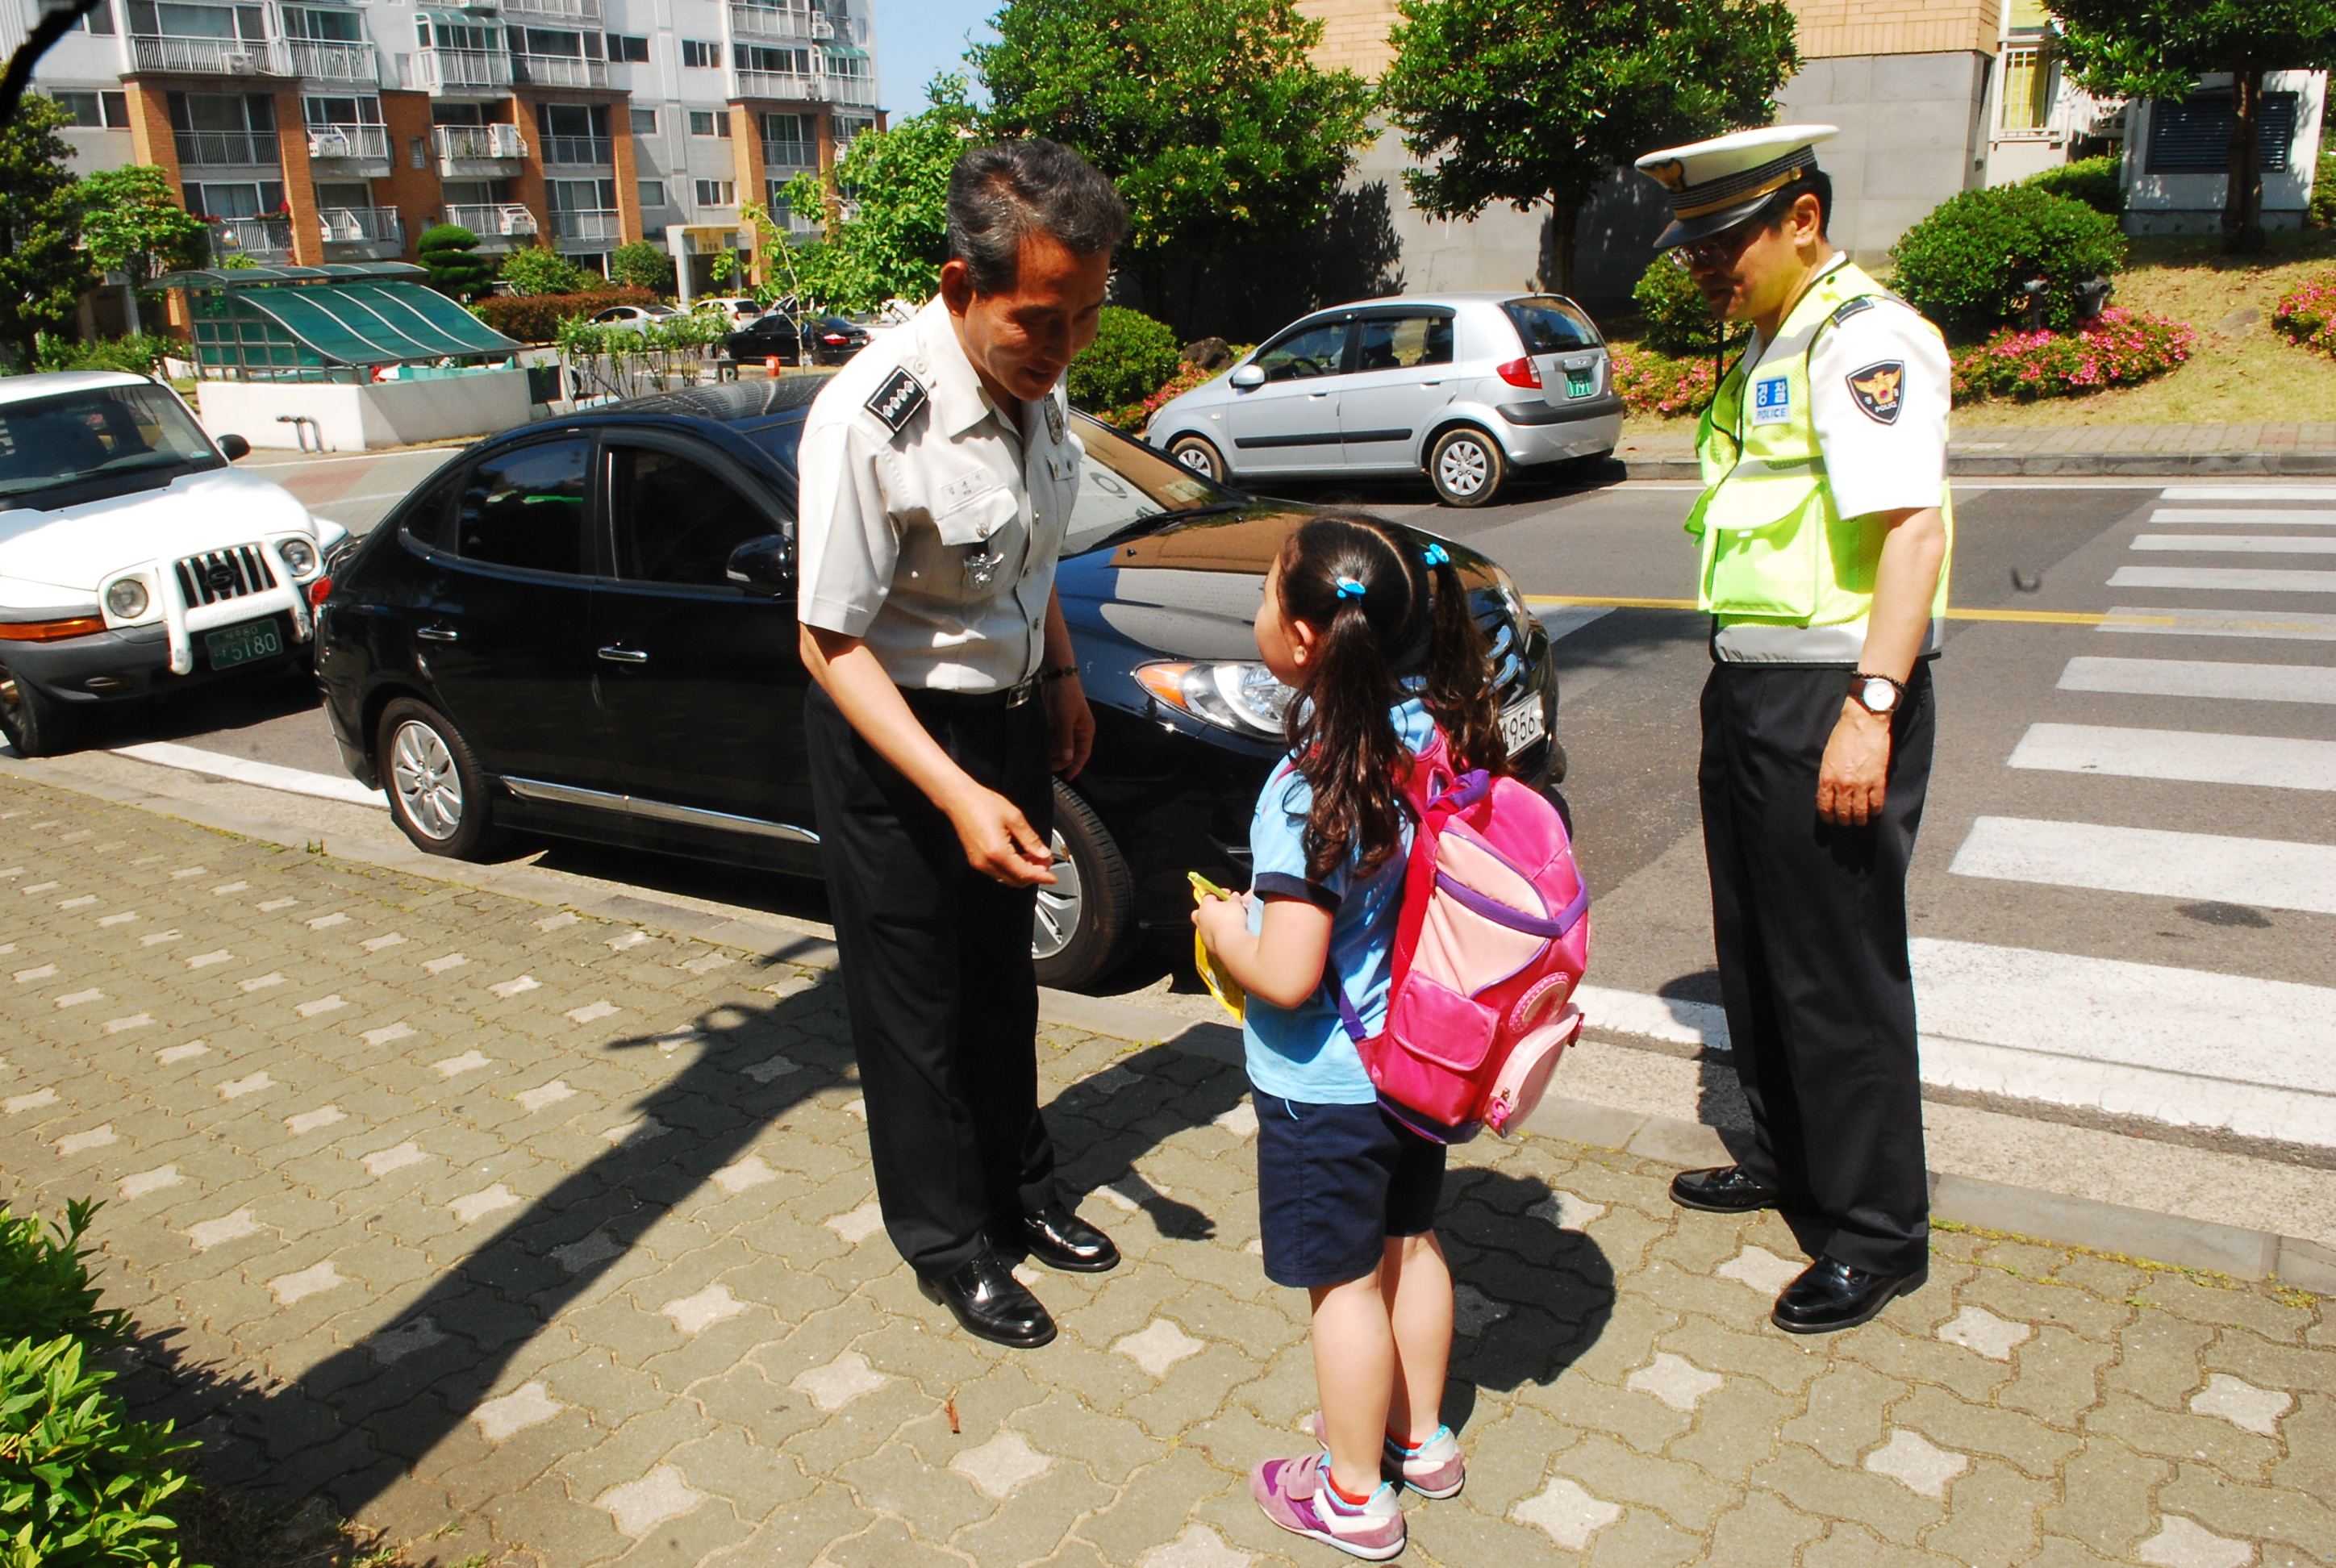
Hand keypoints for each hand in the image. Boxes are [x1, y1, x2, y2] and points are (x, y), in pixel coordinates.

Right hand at [946, 785, 1057, 885]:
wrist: (959, 799)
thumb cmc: (982, 803)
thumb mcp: (1014, 818)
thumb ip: (1031, 839)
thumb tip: (1043, 854)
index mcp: (997, 853)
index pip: (1024, 874)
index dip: (1042, 876)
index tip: (1053, 877)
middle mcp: (986, 862)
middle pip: (1016, 880)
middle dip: (1033, 874)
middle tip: (1046, 862)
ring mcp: (979, 863)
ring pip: (1007, 878)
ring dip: (1023, 872)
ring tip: (1035, 858)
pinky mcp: (976, 860)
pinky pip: (998, 872)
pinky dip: (1012, 869)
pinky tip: (1020, 856)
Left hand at [1046, 674, 1093, 778]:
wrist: (1058, 677)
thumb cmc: (1065, 698)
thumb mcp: (1065, 720)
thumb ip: (1065, 740)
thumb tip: (1068, 759)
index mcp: (1085, 730)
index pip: (1083, 753)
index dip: (1076, 766)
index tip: (1068, 777)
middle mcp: (1078, 730)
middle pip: (1071, 751)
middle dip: (1062, 760)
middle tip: (1049, 768)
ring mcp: (1067, 725)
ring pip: (1061, 744)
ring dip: (1053, 751)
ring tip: (1042, 760)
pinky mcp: (1056, 720)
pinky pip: (1053, 736)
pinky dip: (1048, 742)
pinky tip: (1039, 748)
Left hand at [1190, 888, 1249, 955]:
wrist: (1230, 940)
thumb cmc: (1231, 918)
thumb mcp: (1236, 904)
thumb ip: (1234, 898)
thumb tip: (1234, 896)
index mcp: (1205, 905)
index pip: (1209, 896)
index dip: (1219, 894)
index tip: (1229, 896)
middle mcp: (1200, 918)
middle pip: (1201, 911)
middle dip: (1209, 910)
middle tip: (1220, 911)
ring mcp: (1201, 931)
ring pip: (1204, 924)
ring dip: (1212, 923)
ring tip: (1224, 924)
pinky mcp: (1206, 943)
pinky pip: (1209, 935)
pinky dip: (1215, 934)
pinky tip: (1224, 934)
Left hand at [1817, 700, 1891, 826]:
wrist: (1863, 723)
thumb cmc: (1843, 736)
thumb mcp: (1827, 757)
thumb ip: (1828, 776)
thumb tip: (1830, 792)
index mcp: (1827, 778)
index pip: (1825, 806)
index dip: (1828, 816)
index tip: (1831, 820)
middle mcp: (1843, 785)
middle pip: (1843, 812)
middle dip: (1844, 820)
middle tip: (1847, 822)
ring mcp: (1862, 784)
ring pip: (1860, 811)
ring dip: (1860, 819)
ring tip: (1861, 821)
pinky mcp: (1878, 780)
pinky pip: (1877, 802)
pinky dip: (1876, 810)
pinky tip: (1874, 812)